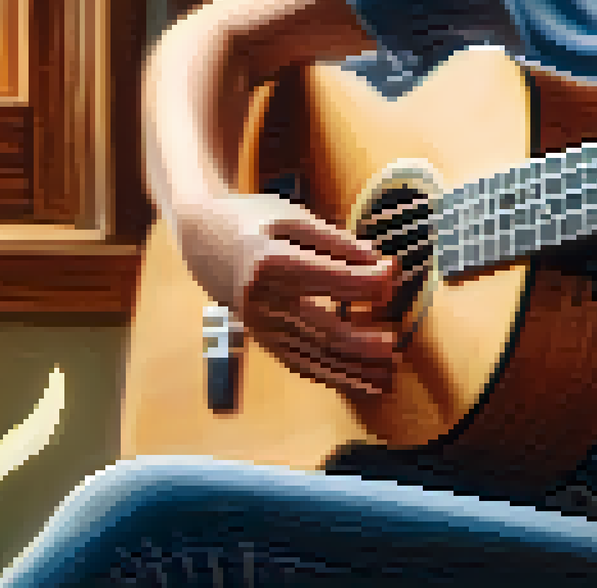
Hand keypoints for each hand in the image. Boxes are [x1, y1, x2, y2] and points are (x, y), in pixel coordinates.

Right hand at [171, 194, 398, 395]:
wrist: (200, 237)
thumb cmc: (250, 220)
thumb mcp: (291, 216)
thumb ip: (335, 240)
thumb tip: (378, 261)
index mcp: (270, 262)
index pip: (331, 279)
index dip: (368, 281)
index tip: (394, 275)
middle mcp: (262, 300)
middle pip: (322, 329)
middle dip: (363, 340)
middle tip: (395, 342)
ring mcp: (259, 325)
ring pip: (313, 356)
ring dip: (353, 369)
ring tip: (388, 374)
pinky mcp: (260, 338)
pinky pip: (298, 363)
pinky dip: (330, 374)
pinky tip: (359, 380)